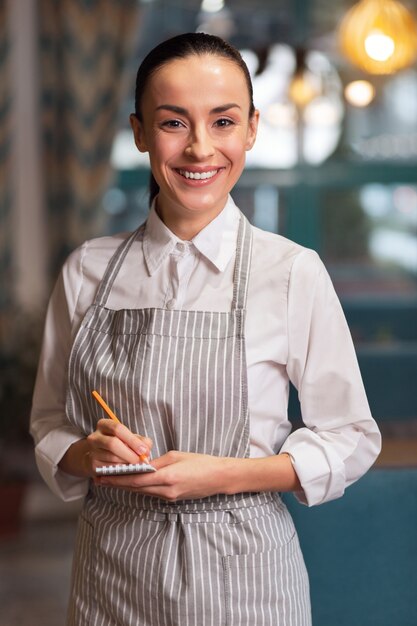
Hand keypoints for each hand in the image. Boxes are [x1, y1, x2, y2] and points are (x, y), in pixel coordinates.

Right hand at [86, 418, 152, 477]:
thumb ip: (141, 440)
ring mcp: (91, 451)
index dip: (132, 440)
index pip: (118, 428)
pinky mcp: (92, 465)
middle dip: (130, 453)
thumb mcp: (130, 439)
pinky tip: (127, 470)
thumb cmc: (119, 445)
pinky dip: (121, 470)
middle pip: (113, 444)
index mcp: (104, 425)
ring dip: (127, 463)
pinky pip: (109, 468)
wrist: (100, 458)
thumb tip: (147, 448)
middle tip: (141, 461)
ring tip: (136, 465)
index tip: (143, 450)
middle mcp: (94, 437)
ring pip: (111, 458)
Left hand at [96, 450, 232, 499]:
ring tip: (111, 480)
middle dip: (117, 484)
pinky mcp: (172, 499)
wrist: (219, 477)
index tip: (102, 476)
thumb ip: (157, 462)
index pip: (136, 480)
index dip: (117, 479)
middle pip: (135, 489)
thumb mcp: (176, 456)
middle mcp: (166, 490)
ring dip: (127, 487)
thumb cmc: (200, 463)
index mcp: (166, 477)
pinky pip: (151, 493)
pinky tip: (132, 483)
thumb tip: (141, 465)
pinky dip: (140, 488)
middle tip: (100, 479)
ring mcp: (169, 497)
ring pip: (142, 492)